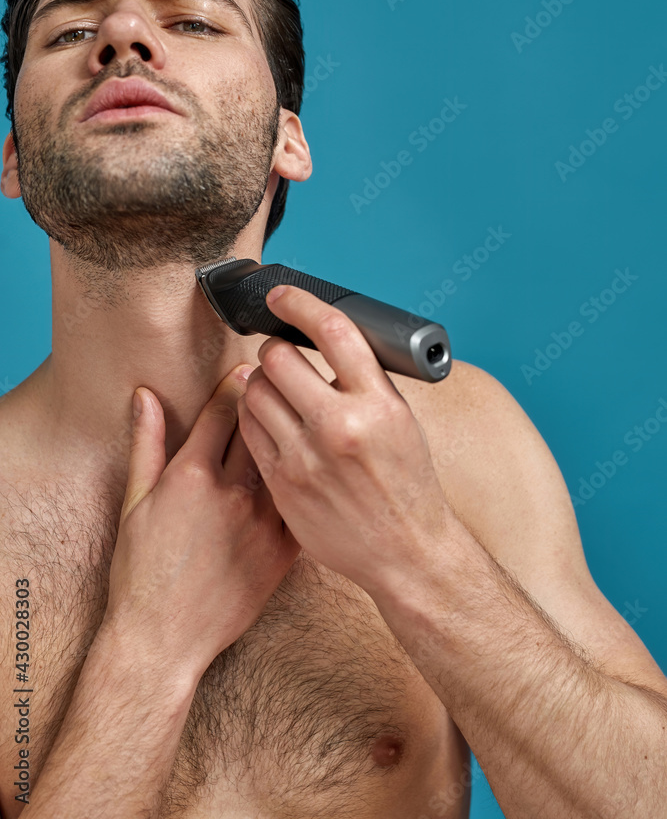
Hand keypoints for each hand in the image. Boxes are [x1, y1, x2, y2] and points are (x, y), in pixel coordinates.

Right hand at [103, 364, 300, 677]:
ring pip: (288, 459)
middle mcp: (232, 492)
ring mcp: (263, 522)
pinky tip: (312, 469)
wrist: (163, 639)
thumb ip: (147, 444)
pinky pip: (302, 502)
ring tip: (300, 419)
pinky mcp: (284, 551)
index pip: (222, 410)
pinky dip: (306, 482)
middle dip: (268, 401)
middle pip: (261, 427)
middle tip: (279, 383)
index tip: (247, 368)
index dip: (235, 384)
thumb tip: (146, 396)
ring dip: (293, 436)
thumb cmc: (141, 573)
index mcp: (192, 475)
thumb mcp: (133, 502)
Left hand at [237, 286, 450, 598]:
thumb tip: (321, 340)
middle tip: (282, 356)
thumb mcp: (400, 420)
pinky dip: (253, 413)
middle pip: (279, 357)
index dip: (300, 304)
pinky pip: (248, 428)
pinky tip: (269, 417)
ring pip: (255, 390)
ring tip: (277, 390)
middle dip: (275, 349)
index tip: (282, 296)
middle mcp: (341, 427)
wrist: (405, 552)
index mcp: (379, 404)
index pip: (334, 331)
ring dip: (260, 380)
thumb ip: (362, 381)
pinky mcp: (282, 482)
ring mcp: (306, 457)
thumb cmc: (406, 483)